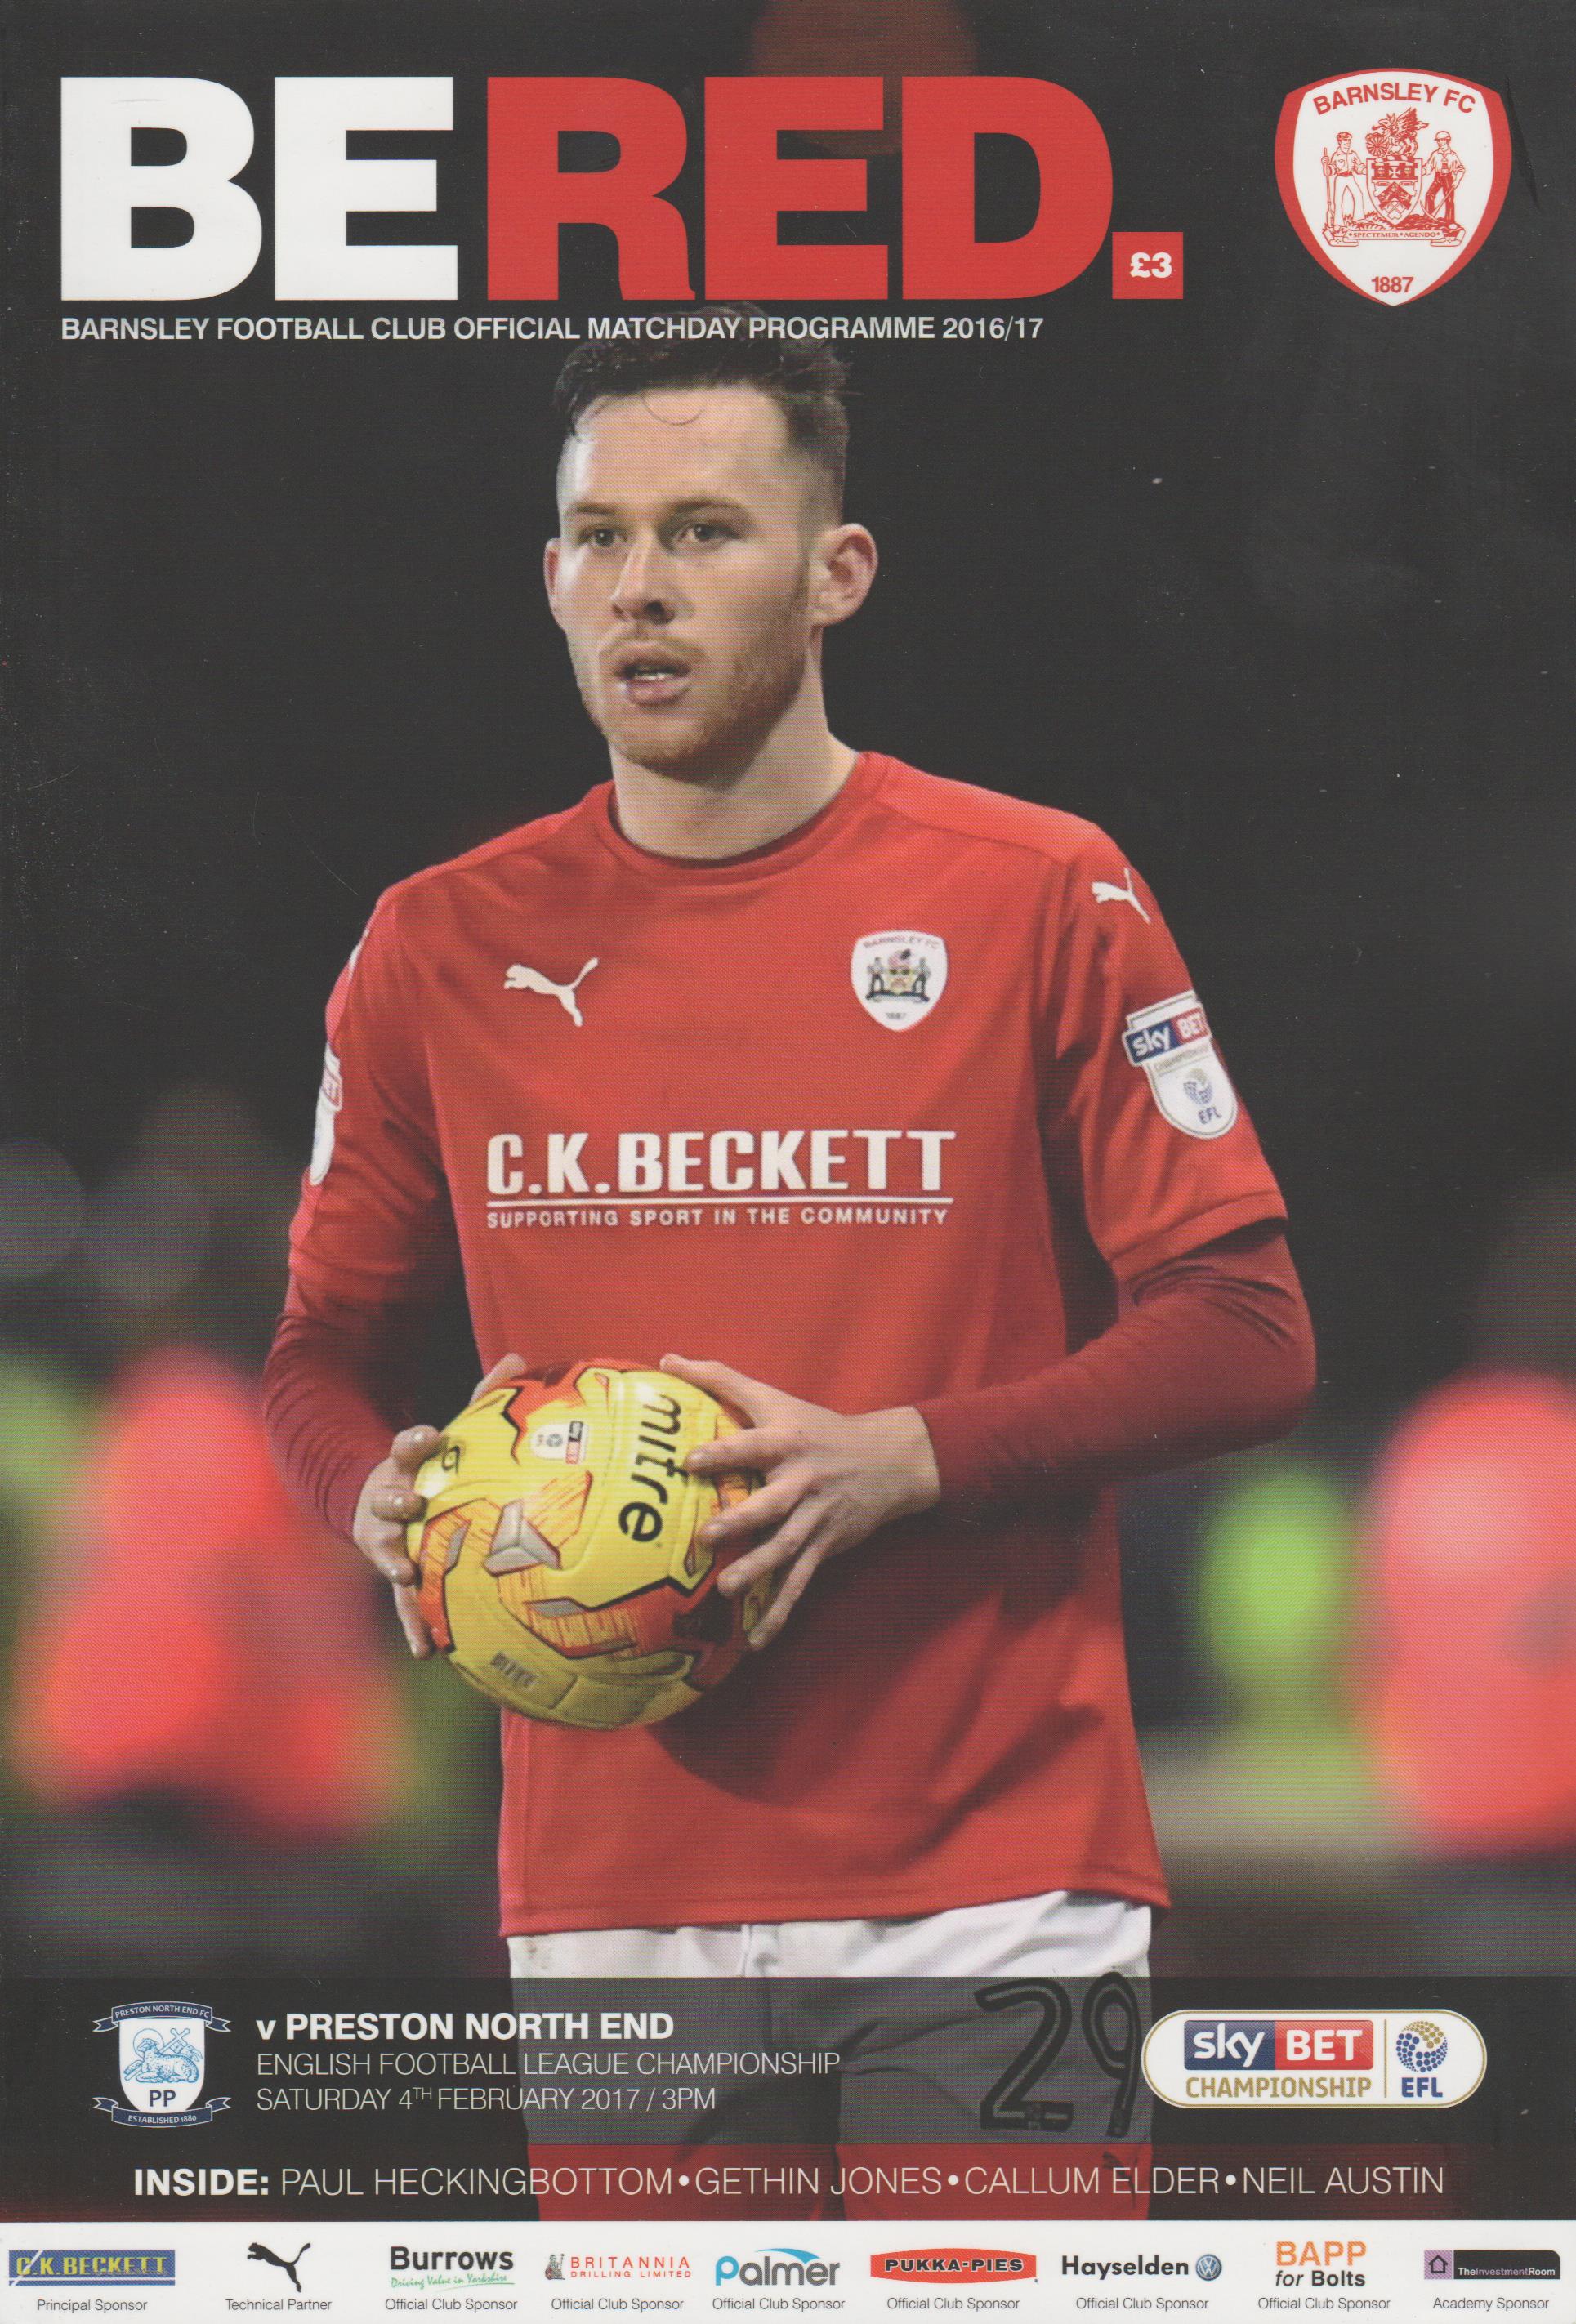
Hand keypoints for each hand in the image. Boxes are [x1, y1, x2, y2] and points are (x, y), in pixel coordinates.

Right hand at [353, 1353, 526, 1656]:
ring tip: (407, 1572)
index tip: (429, 1435)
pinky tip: (426, 1652)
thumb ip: (483, 1398)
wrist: (377, 1501)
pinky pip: (404, 1604)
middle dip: (394, 1499)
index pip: (404, 1447)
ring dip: (396, 1561)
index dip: (414, 1441)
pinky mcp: (396, 1574)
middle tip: (410, 1503)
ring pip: (387, 1552)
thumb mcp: (453, 1434)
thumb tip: (521, 1357)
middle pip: (386, 1499)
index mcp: (404, 1466)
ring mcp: (387, 1541)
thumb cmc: (432, 1466)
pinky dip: (413, 1626)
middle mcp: (389, 1502)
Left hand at [662, 1353, 939, 1649]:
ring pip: (787, 1547)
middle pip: (773, 1504)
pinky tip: (759, 1639)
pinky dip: (780, 1611)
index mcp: (788, 1443)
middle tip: (707, 1537)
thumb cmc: (817, 1426)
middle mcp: (803, 1481)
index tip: (690, 1461)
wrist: (888, 1460)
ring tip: (728, 1588)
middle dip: (743, 1520)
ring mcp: (817, 1517)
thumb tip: (667, 1358)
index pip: (753, 1446)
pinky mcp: (826, 1545)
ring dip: (759, 1569)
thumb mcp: (775, 1398)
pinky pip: (800, 1581)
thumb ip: (721, 1379)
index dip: (723, 1452)